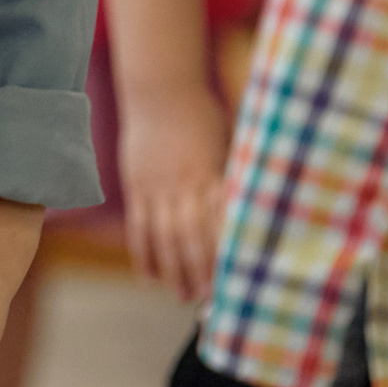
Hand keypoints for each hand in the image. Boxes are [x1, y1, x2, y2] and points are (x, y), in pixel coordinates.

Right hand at [119, 87, 228, 302]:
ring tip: (180, 295)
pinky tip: (148, 275)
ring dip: (171, 269)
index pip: (217, 221)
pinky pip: (138, 224)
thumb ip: (231, 176)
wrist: (161, 88)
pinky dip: (142, 252)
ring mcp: (155, 185)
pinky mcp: (137, 185)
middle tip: (208, 298)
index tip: (236, 276)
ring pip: (162, 235)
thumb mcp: (226, 141)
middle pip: (188, 234)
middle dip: (199, 269)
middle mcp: (181, 182)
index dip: (224, 251)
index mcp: (208, 171)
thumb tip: (251, 209)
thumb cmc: (203, 112)